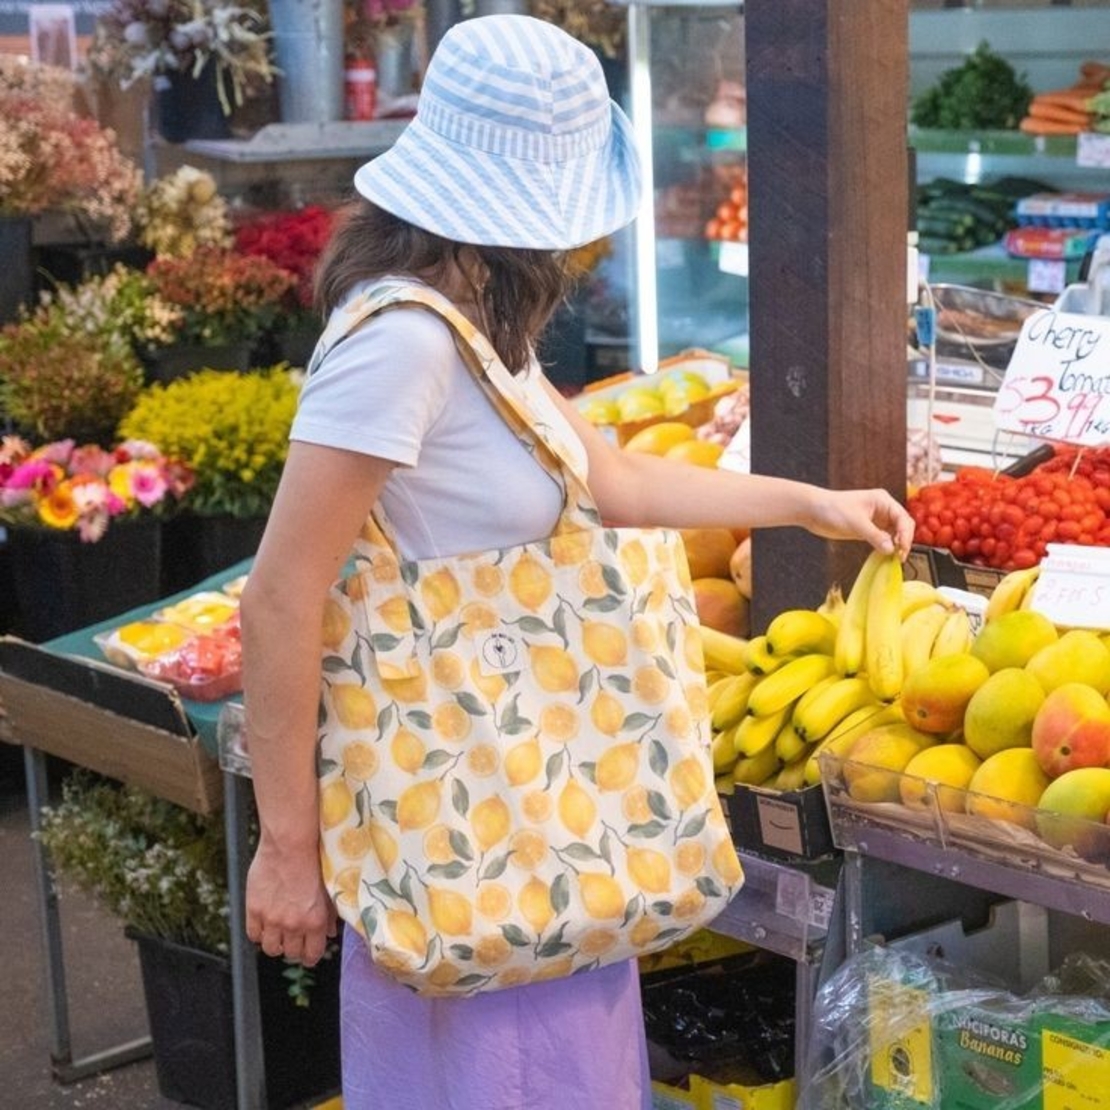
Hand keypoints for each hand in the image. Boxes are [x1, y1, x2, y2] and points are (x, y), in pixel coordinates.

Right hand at [245, 835, 336, 966]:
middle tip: (293, 939)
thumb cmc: (314, 861)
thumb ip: (331, 913)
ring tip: (278, 933)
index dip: (310, 956)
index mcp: (315, 922)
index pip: (311, 955)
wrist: (290, 844)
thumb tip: (331, 932)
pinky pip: (253, 935)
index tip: (308, 952)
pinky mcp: (254, 910)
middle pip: (291, 954)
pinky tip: (264, 924)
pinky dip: (259, 933)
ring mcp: (272, 919)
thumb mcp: (329, 889)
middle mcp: (293, 925)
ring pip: (271, 949)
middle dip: (293, 949)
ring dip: (276, 944)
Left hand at [806, 488, 915, 558]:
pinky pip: (883, 540)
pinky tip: (885, 556)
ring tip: (894, 559)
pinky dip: (886, 548)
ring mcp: (876, 520)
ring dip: (896, 546)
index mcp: (883, 501)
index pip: (903, 518)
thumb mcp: (855, 522)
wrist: (813, 511)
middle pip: (902, 526)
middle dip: (904, 541)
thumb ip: (874, 536)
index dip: (906, 534)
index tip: (901, 549)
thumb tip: (891, 549)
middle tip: (900, 556)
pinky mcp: (868, 530)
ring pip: (894, 534)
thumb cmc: (833, 509)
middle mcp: (883, 510)